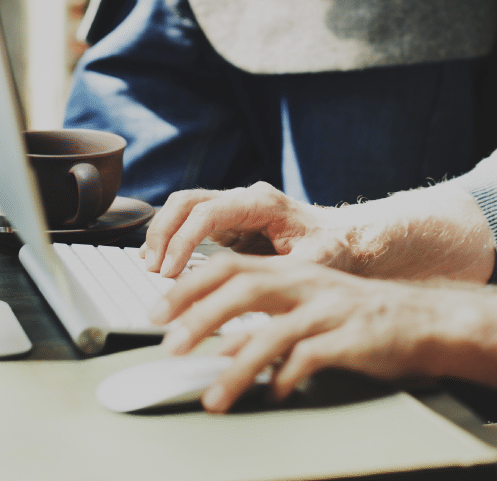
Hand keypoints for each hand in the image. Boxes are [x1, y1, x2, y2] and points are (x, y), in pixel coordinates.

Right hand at [141, 182, 352, 276]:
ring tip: (152, 268)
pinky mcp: (230, 223)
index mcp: (262, 203)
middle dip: (163, 232)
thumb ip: (283, 277)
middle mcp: (244, 199)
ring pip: (184, 208)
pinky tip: (163, 263)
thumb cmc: (334, 247)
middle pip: (187, 201)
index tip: (170, 272)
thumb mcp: (316, 263)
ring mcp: (235, 209)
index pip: (208, 213)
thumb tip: (248, 297)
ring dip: (163, 234)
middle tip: (152, 270)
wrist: (344, 238)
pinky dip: (173, 238)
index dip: (183, 241)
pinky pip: (192, 222)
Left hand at [148, 253, 474, 412]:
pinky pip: (309, 358)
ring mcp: (329, 309)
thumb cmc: (359, 315)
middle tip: (171, 348)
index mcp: (292, 271)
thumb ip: (265, 321)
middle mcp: (306, 283)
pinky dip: (284, 377)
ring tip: (213, 396)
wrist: (422, 320)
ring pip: (271, 332)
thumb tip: (221, 346)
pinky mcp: (350, 338)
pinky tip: (274, 392)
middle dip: (200, 317)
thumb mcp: (308, 308)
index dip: (191, 286)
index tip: (160, 312)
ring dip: (236, 366)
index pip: (230, 267)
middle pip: (242, 289)